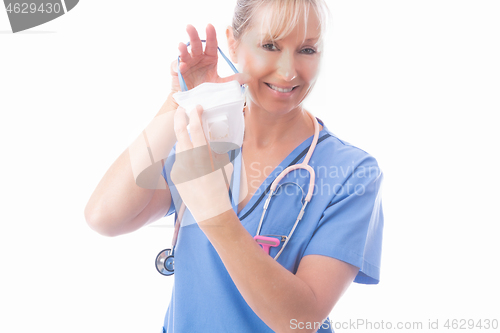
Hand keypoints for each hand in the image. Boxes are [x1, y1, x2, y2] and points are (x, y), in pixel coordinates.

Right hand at [169, 24, 248, 93]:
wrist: (196, 102)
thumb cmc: (208, 90)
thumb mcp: (221, 85)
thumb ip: (232, 80)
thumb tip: (248, 77)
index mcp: (209, 58)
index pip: (211, 44)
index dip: (210, 35)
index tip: (210, 26)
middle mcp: (198, 58)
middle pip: (196, 45)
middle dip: (193, 35)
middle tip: (190, 27)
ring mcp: (187, 64)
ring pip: (184, 53)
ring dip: (182, 49)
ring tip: (182, 46)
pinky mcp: (178, 72)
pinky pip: (176, 67)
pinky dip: (177, 66)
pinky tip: (181, 67)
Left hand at [170, 105, 233, 223]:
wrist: (209, 210)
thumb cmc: (220, 188)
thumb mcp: (223, 165)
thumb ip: (214, 151)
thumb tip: (210, 140)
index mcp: (202, 154)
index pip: (195, 127)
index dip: (195, 114)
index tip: (196, 108)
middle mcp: (188, 158)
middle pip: (180, 131)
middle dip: (180, 117)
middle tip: (182, 109)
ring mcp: (179, 165)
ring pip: (180, 147)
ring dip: (185, 141)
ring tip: (194, 147)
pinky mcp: (175, 174)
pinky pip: (179, 161)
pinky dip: (185, 159)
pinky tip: (193, 169)